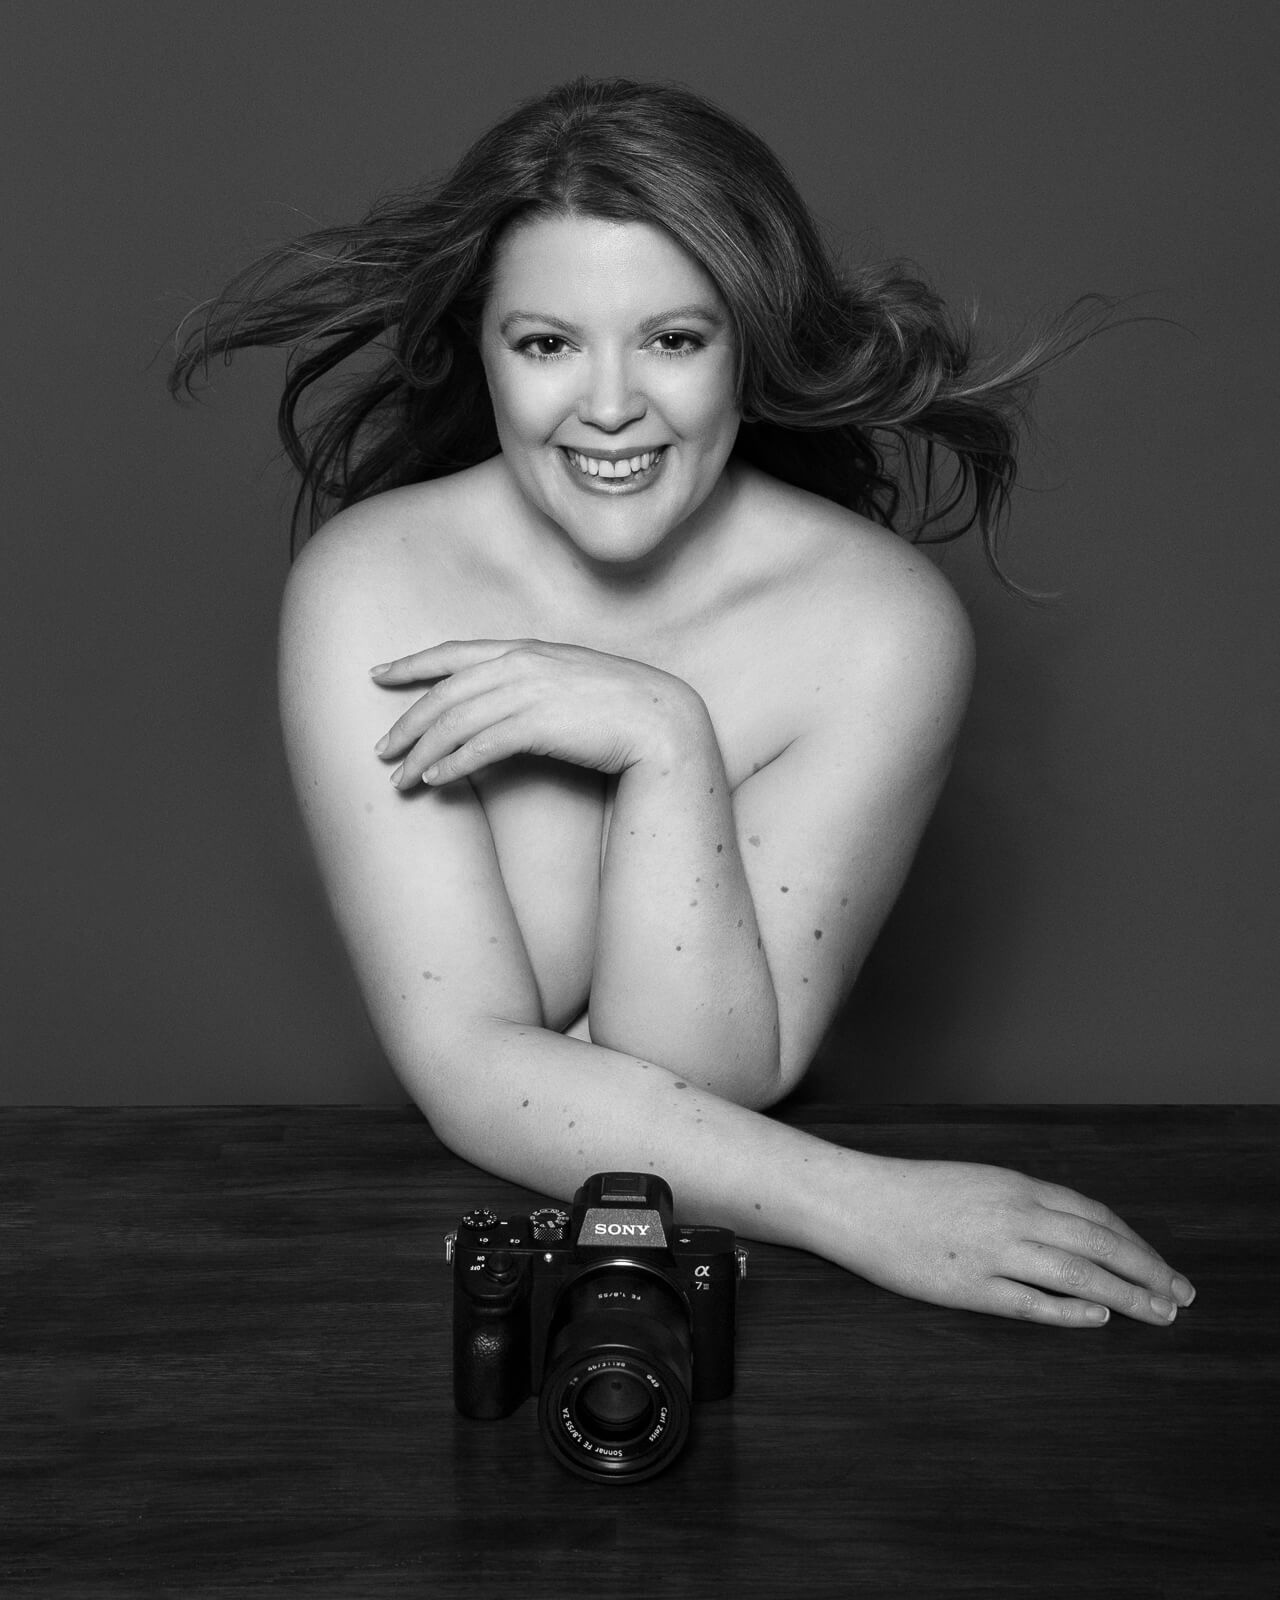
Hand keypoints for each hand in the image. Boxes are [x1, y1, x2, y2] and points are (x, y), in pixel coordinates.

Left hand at [369, 638, 704, 788]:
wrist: (661, 720)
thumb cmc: (620, 705)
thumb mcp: (569, 677)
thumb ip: (531, 679)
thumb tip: (499, 700)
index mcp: (526, 649)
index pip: (453, 653)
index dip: (410, 664)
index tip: (377, 675)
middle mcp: (521, 664)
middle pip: (444, 693)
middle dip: (406, 724)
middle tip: (381, 751)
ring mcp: (529, 693)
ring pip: (456, 722)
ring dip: (422, 753)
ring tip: (402, 780)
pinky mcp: (539, 725)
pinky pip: (482, 746)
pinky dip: (453, 764)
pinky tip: (435, 781)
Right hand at [847, 1157, 1195, 1327]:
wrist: (857, 1201)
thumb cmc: (913, 1192)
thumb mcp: (978, 1182)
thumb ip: (1022, 1203)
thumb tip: (1070, 1229)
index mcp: (1015, 1187)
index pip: (1093, 1215)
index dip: (1135, 1242)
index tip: (1161, 1266)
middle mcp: (1013, 1214)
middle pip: (1098, 1243)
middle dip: (1147, 1270)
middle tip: (1181, 1296)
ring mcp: (992, 1251)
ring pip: (1076, 1273)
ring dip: (1126, 1294)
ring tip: (1158, 1314)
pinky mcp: (969, 1286)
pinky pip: (1030, 1302)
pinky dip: (1070, 1310)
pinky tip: (1099, 1318)